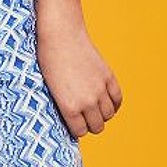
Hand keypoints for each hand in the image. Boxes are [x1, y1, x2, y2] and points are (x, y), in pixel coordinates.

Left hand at [37, 23, 122, 137]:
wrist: (61, 35)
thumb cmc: (48, 60)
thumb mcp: (50, 88)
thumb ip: (64, 105)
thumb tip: (75, 117)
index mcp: (69, 107)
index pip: (80, 132)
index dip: (76, 128)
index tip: (74, 123)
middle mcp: (87, 102)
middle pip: (97, 126)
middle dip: (90, 124)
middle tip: (84, 117)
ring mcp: (100, 89)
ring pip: (109, 115)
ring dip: (102, 114)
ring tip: (94, 109)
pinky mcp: (108, 77)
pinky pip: (118, 99)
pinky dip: (114, 103)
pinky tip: (107, 101)